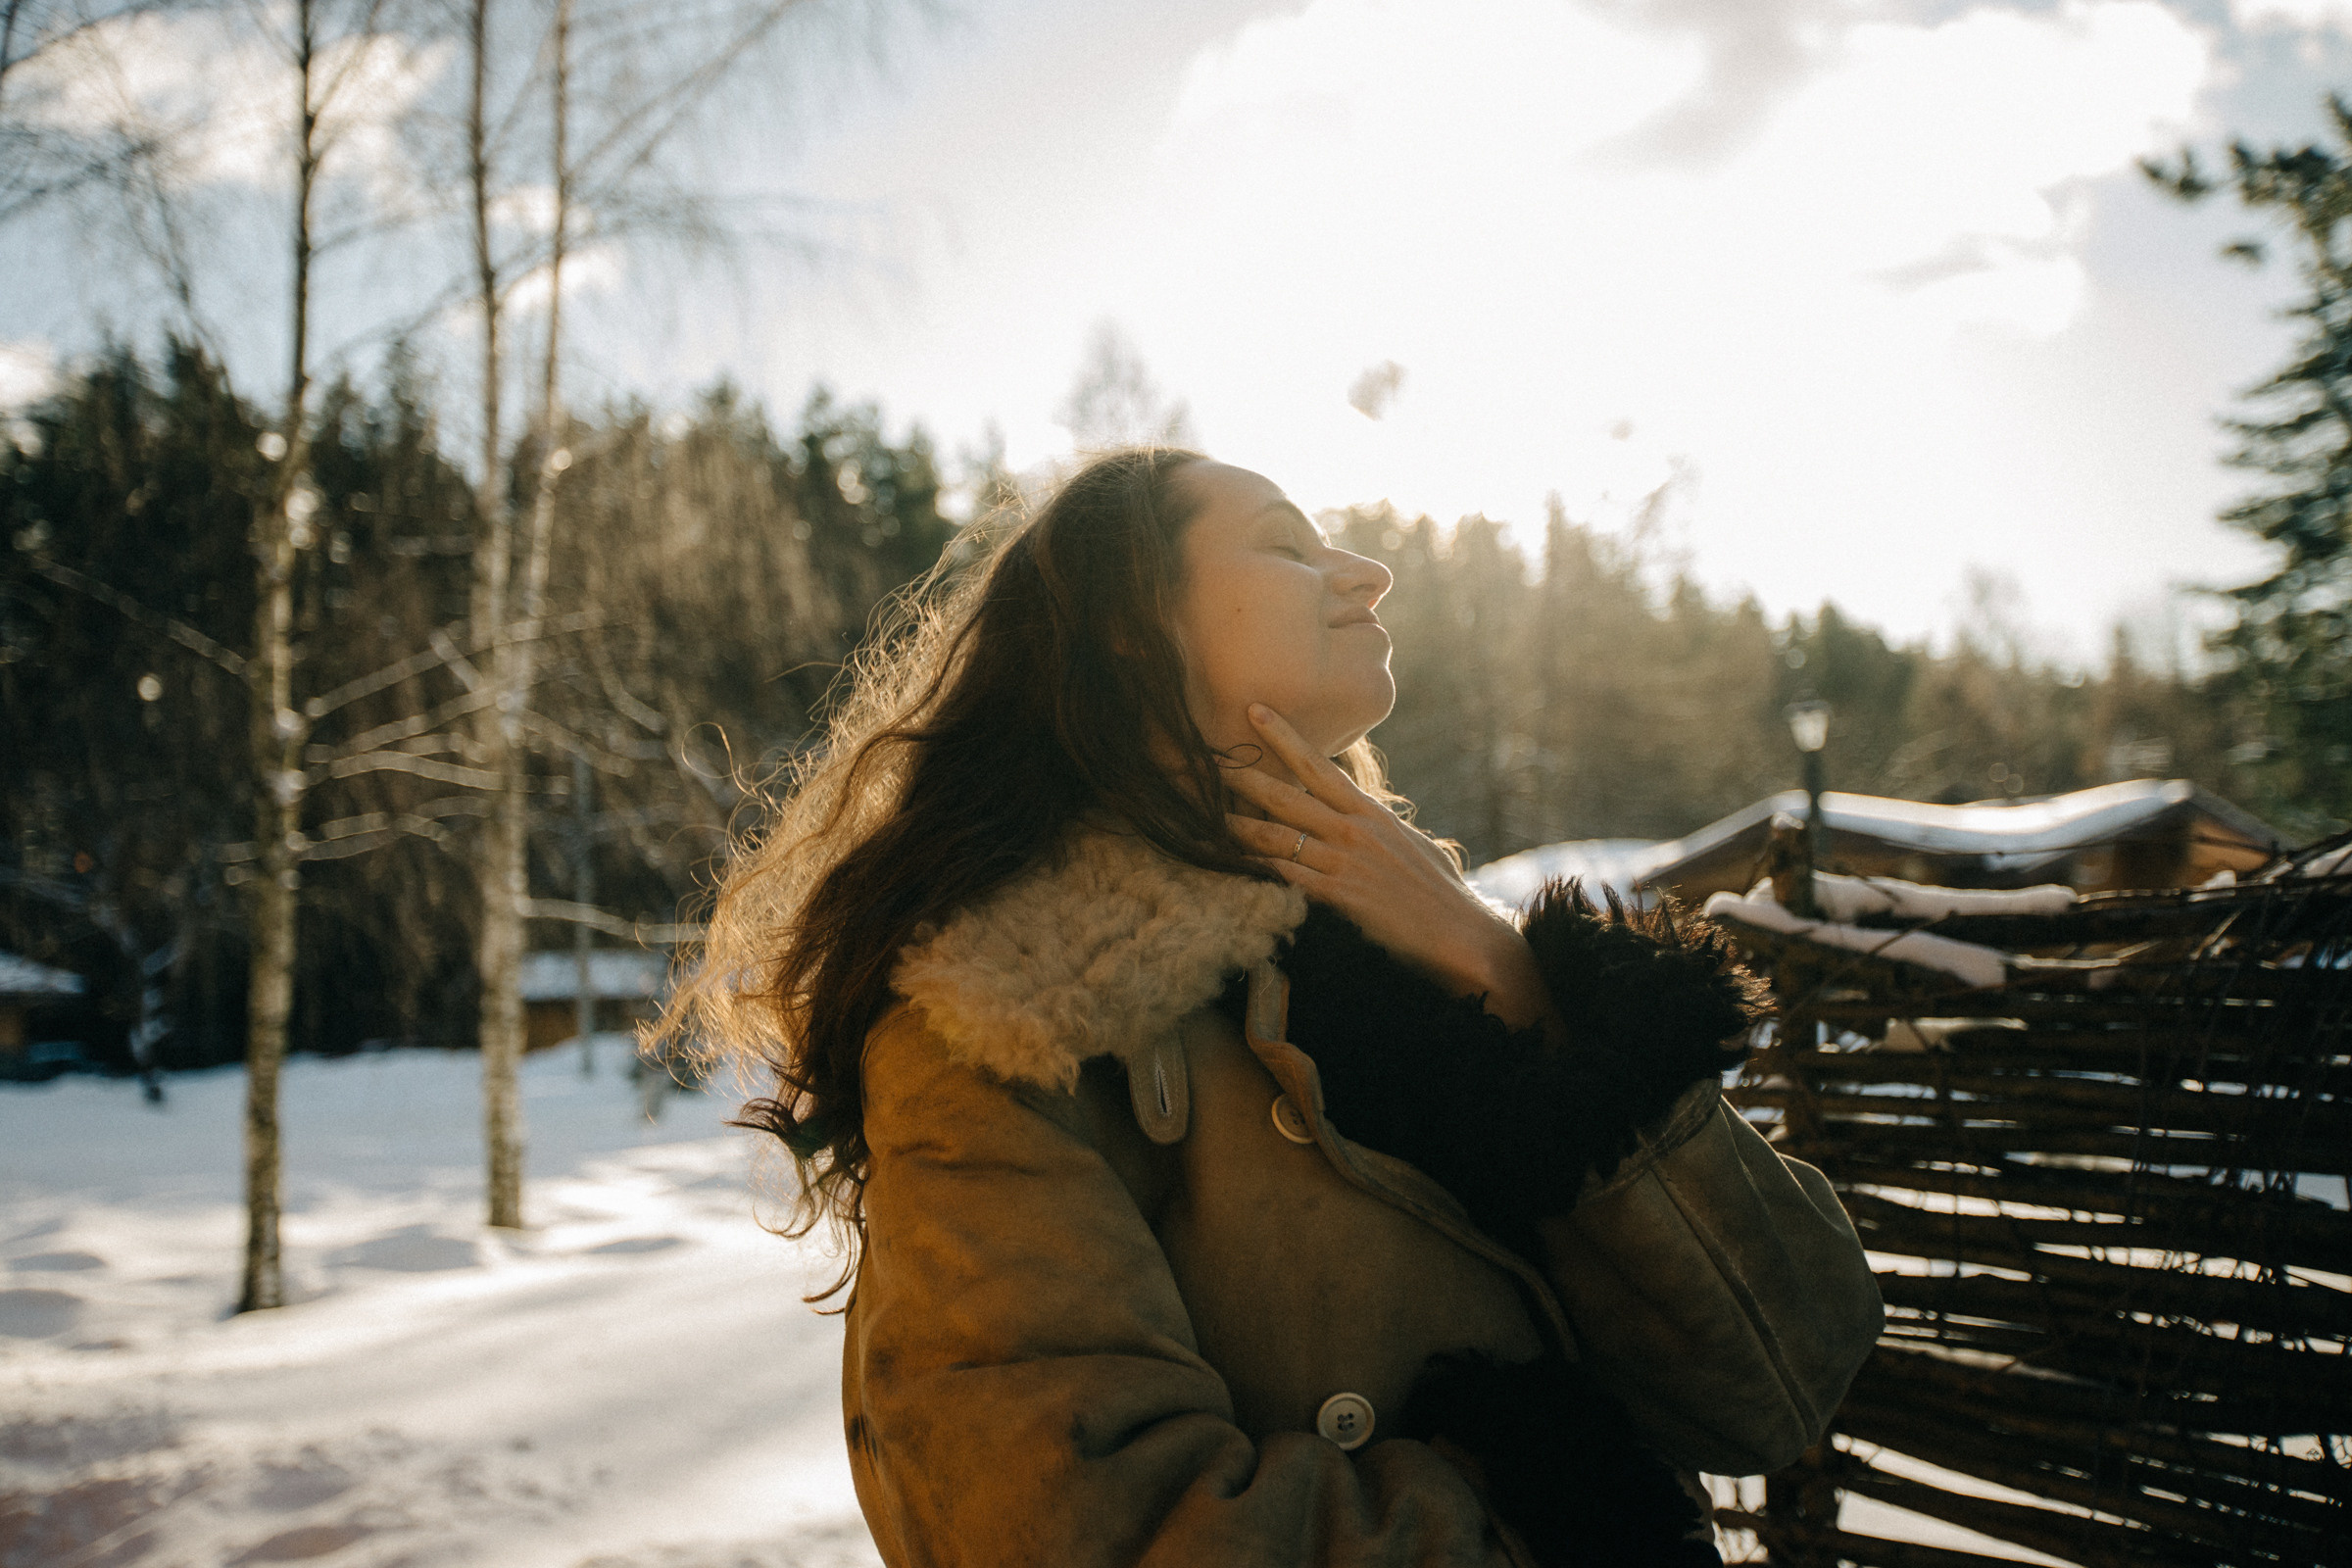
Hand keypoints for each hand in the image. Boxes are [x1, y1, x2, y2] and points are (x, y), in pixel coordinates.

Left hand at [1225, 704, 1559, 1035]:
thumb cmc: (1437, 891)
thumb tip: (1358, 811)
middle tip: (1205, 757)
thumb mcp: (1408, 844)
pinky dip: (1255, 868)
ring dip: (1235, 824)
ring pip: (1276, 835)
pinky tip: (1228, 862)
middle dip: (1242, 775)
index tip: (1255, 711)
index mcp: (1369, 812)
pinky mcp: (1337, 897)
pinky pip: (1286, 877)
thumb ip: (1376, 825)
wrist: (1458, 933)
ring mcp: (1343, 862)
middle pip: (1286, 794)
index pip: (1319, 765)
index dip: (1283, 736)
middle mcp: (1352, 830)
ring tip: (1201, 813)